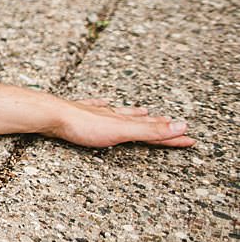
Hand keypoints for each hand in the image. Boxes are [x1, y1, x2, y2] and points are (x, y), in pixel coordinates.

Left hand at [50, 97, 193, 148]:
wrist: (51, 114)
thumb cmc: (83, 125)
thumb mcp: (122, 130)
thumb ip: (150, 130)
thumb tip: (182, 125)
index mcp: (123, 120)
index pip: (154, 129)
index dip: (172, 135)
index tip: (190, 138)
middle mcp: (111, 114)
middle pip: (138, 119)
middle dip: (155, 122)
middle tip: (170, 121)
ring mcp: (93, 113)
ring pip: (117, 112)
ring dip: (132, 113)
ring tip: (142, 111)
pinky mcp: (76, 114)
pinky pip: (94, 107)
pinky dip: (101, 105)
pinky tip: (101, 103)